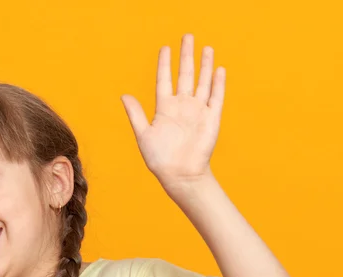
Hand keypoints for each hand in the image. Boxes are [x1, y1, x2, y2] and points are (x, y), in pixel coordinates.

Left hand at [121, 33, 225, 192]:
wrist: (180, 175)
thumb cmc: (159, 159)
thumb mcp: (143, 135)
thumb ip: (136, 114)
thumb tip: (124, 96)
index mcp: (164, 109)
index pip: (164, 80)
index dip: (165, 64)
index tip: (165, 48)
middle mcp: (181, 107)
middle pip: (185, 76)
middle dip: (186, 56)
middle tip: (187, 36)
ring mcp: (197, 111)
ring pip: (202, 83)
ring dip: (204, 65)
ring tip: (206, 48)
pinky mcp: (211, 119)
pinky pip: (216, 97)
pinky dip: (218, 84)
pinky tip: (219, 69)